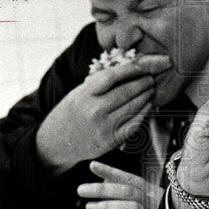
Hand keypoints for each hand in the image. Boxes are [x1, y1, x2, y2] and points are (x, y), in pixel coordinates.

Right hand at [36, 54, 170, 171]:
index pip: (111, 77)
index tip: (140, 67)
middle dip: (142, 83)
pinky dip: (143, 114)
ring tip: (151, 89)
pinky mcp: (111, 140)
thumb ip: (98, 84)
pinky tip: (147, 106)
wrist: (57, 141)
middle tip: (151, 77)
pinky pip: (133, 125)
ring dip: (145, 96)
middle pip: (125, 92)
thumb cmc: (71, 113)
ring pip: (132, 108)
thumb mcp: (78, 93)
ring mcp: (103, 127)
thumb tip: (126, 70)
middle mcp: (93, 111)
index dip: (129, 70)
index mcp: (83, 95)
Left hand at [77, 161, 162, 208]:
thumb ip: (128, 193)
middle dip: (102, 189)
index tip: (92, 166)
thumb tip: (104, 180)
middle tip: (81, 190)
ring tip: (89, 207)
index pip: (130, 180)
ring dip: (108, 206)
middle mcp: (154, 204)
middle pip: (127, 192)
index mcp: (153, 194)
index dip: (111, 172)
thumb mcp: (148, 203)